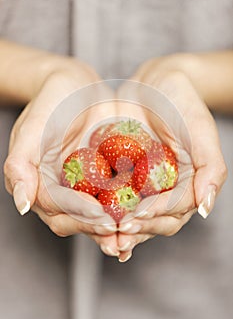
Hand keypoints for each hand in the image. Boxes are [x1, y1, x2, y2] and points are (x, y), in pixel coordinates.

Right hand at [4, 62, 120, 256]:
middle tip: (121, 231)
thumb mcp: (32, 129)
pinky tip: (147, 210)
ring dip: (116, 227)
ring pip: (99, 214)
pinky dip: (130, 206)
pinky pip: (117, 196)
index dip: (79, 214)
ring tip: (135, 230)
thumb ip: (20, 165)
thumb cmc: (51, 103)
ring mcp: (85, 187)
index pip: (57, 208)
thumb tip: (22, 205)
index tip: (101, 216)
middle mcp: (62, 191)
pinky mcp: (106, 179)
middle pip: (78, 219)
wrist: (77, 86)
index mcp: (41, 184)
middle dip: (99, 227)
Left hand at [115, 60, 226, 261]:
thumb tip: (205, 208)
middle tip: (119, 235)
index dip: (157, 217)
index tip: (138, 219)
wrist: (153, 82)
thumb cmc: (182, 102)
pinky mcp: (120, 175)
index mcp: (187, 183)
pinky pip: (110, 196)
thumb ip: (210, 168)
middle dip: (137, 230)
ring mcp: (141, 184)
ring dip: (118, 229)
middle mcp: (164, 189)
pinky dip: (101, 209)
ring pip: (131, 214)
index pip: (174, 210)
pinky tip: (89, 217)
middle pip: (153, 220)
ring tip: (103, 237)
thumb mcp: (200, 131)